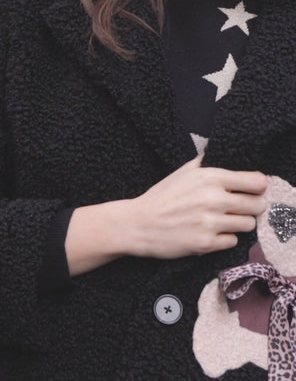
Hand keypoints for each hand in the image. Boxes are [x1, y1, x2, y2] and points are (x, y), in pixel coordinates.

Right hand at [125, 156, 266, 258]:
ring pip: (248, 224)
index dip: (258, 186)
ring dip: (240, 222)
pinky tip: (213, 232)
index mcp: (211, 177)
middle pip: (257, 205)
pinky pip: (233, 241)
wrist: (140, 223)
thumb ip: (206, 162)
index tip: (254, 189)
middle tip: (241, 206)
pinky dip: (226, 237)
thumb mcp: (183, 171)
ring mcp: (211, 223)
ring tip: (226, 220)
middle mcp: (214, 199)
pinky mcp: (207, 244)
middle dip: (252, 205)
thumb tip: (225, 155)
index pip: (255, 182)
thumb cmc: (162, 196)